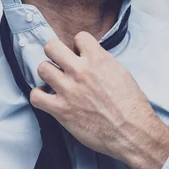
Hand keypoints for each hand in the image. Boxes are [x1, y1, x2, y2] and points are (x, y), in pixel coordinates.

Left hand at [30, 31, 168, 168]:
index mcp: (98, 59)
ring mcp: (68, 90)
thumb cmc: (131, 105)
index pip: (79, 37)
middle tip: (60, 62)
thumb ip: (102, 61)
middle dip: (55, 52)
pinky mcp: (61, 110)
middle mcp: (80, 71)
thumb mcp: (121, 72)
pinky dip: (39, 95)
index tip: (80, 53)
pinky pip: (36, 96)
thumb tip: (90, 58)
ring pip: (42, 68)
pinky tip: (47, 97)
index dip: (79, 45)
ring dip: (48, 74)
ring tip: (55, 81)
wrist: (132, 131)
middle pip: (52, 47)